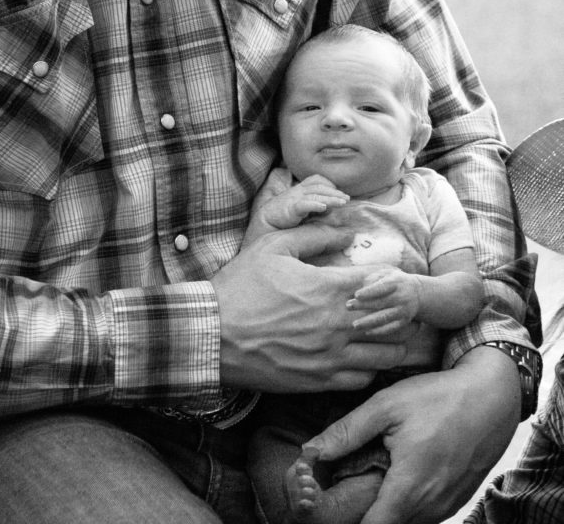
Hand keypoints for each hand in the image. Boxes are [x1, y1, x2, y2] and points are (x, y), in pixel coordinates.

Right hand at [212, 221, 408, 392]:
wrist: (212, 335)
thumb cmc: (241, 287)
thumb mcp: (273, 246)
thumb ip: (315, 236)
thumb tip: (347, 231)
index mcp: (329, 288)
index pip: (384, 283)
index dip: (392, 279)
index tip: (388, 277)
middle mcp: (338, 324)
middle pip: (395, 322)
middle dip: (399, 311)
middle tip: (394, 305)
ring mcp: (331, 356)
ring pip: (386, 355)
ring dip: (390, 342)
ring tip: (383, 332)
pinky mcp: (319, 381)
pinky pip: (363, 379)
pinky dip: (369, 368)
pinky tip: (360, 356)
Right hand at [243, 168, 349, 244]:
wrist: (260, 228)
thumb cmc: (279, 223)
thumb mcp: (299, 214)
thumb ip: (312, 211)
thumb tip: (330, 212)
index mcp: (297, 191)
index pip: (315, 180)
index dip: (328, 184)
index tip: (339, 195)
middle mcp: (295, 192)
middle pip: (318, 186)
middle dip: (334, 192)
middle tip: (347, 199)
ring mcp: (291, 199)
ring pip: (315, 194)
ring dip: (330, 197)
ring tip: (342, 203)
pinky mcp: (288, 209)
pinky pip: (303, 204)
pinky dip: (314, 204)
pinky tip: (324, 207)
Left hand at [304, 345, 520, 522]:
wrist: (491, 397)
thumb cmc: (438, 397)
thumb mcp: (386, 405)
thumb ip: (346, 432)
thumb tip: (310, 452)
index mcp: (409, 487)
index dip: (347, 521)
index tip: (330, 505)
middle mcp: (430, 507)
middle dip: (365, 513)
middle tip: (348, 486)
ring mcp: (447, 507)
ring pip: (408, 522)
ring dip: (388, 510)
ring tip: (375, 476)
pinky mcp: (457, 501)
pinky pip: (426, 515)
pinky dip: (409, 504)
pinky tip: (399, 476)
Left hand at [348, 268, 420, 334]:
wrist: (419, 294)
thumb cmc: (395, 281)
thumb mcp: (387, 273)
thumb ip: (374, 277)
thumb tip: (361, 287)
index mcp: (396, 282)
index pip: (382, 287)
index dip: (370, 291)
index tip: (356, 294)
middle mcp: (401, 297)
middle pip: (381, 302)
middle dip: (364, 305)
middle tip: (348, 306)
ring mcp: (403, 311)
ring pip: (385, 318)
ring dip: (369, 322)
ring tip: (355, 325)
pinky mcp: (404, 322)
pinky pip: (391, 328)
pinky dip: (379, 331)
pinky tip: (367, 332)